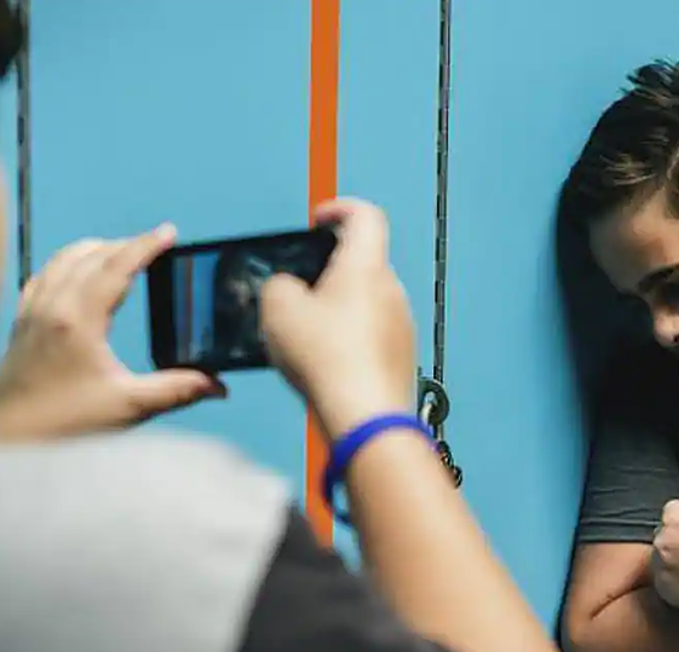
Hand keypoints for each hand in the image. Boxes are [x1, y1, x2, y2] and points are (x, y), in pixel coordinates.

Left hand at [0, 225, 224, 439]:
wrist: (11, 445)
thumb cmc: (65, 428)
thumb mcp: (128, 408)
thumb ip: (176, 390)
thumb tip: (218, 385)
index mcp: (78, 321)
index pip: (116, 267)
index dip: (146, 246)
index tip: (169, 232)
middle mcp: (50, 308)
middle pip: (90, 256)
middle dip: (125, 244)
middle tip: (155, 244)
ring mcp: (31, 314)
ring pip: (62, 260)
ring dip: (95, 249)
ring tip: (121, 251)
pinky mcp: (20, 327)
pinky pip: (42, 276)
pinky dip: (65, 264)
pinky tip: (76, 272)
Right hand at [261, 198, 414, 437]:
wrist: (365, 417)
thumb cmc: (328, 361)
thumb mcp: (277, 309)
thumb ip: (278, 286)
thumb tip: (287, 289)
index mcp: (365, 265)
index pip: (365, 216)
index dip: (339, 209)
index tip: (320, 219)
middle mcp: (391, 290)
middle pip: (362, 263)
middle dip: (329, 272)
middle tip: (299, 291)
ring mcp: (401, 325)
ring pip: (366, 303)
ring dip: (338, 311)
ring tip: (307, 336)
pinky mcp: (401, 357)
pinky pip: (372, 337)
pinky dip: (349, 342)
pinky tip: (325, 364)